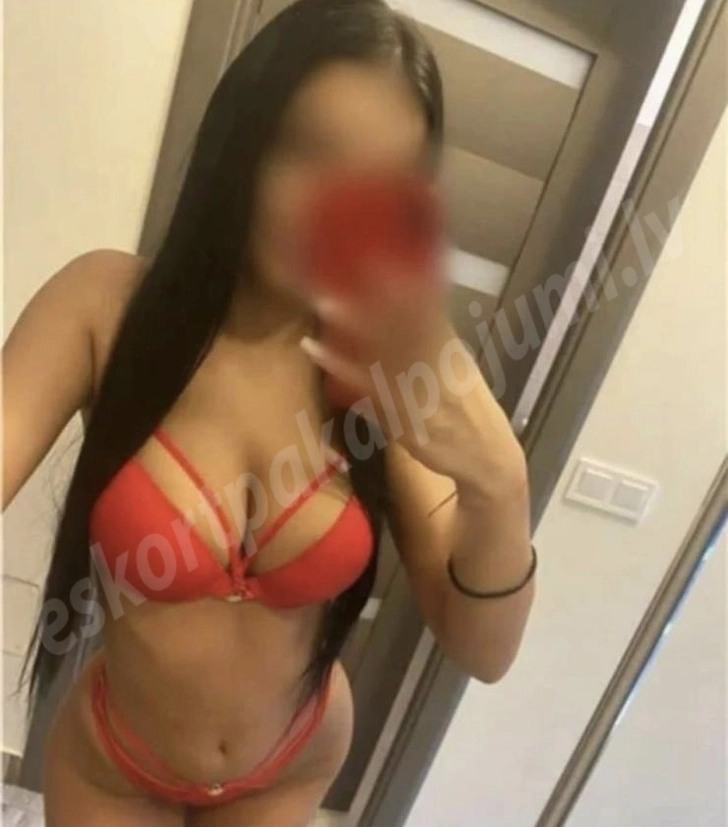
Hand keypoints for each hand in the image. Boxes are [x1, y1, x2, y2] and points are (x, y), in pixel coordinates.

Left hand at [299, 273, 526, 496]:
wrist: (487, 458)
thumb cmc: (467, 410)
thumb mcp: (456, 367)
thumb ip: (432, 338)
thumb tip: (408, 308)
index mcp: (448, 345)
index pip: (428, 303)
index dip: (407, 276)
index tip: (379, 248)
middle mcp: (435, 362)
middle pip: (403, 320)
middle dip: (375, 292)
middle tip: (344, 262)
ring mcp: (418, 388)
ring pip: (383, 349)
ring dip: (352, 325)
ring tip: (324, 301)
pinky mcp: (403, 415)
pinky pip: (367, 386)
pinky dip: (340, 367)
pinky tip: (318, 350)